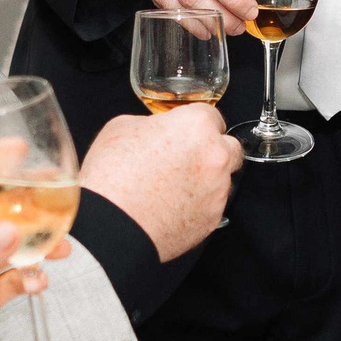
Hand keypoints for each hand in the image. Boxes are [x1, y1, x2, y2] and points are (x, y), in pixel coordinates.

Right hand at [79, 106, 241, 262]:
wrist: (111, 225)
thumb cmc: (112, 177)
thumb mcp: (122, 127)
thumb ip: (153, 124)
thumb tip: (158, 130)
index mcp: (196, 126)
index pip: (211, 115)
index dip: (194, 124)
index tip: (185, 132)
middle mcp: (215, 156)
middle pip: (230, 147)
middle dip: (212, 150)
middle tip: (185, 158)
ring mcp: (217, 190)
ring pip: (222, 180)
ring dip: (204, 180)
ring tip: (171, 187)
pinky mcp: (212, 219)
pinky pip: (211, 206)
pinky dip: (197, 205)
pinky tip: (170, 206)